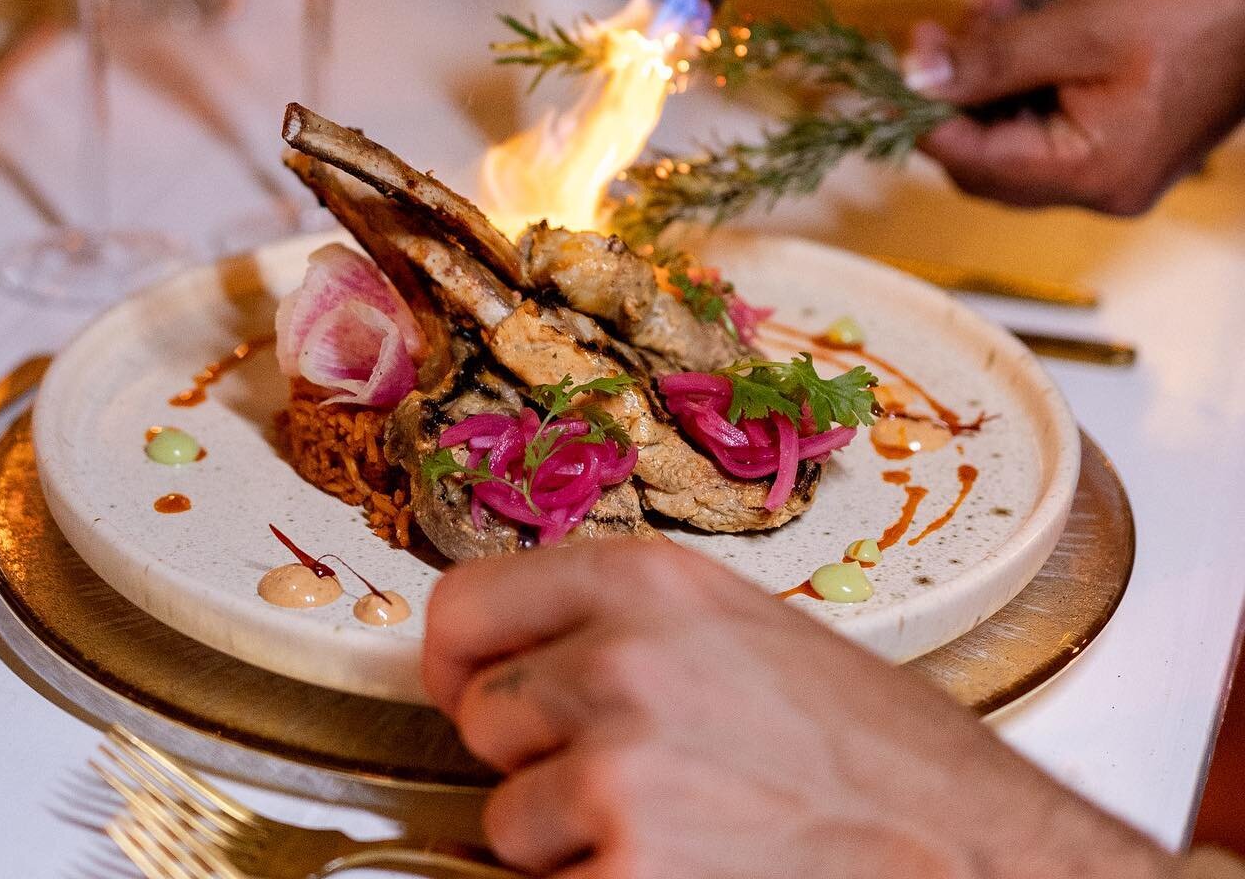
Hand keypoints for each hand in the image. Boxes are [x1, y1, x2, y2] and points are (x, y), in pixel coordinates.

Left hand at [423, 541, 1177, 878]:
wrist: (969, 854)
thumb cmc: (870, 750)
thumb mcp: (740, 632)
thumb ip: (620, 625)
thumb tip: (513, 654)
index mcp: (645, 583)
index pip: (464, 606)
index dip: (463, 659)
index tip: (474, 687)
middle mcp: (618, 663)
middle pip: (483, 717)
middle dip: (536, 757)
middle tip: (635, 777)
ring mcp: (617, 774)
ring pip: (511, 819)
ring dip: (570, 841)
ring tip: (680, 831)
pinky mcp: (623, 877)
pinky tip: (687, 872)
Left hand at [909, 0, 1244, 212]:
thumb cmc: (1194, 6)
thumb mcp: (1079, 27)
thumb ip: (991, 60)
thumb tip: (915, 78)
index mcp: (1091, 173)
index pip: (972, 163)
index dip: (921, 116)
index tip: (891, 67)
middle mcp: (1100, 186)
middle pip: (986, 159)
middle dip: (951, 94)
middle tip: (930, 35)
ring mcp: (1112, 165)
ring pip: (1012, 134)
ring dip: (984, 75)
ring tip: (980, 9)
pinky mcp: (1121, 137)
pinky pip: (1046, 117)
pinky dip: (1020, 73)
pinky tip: (1010, 17)